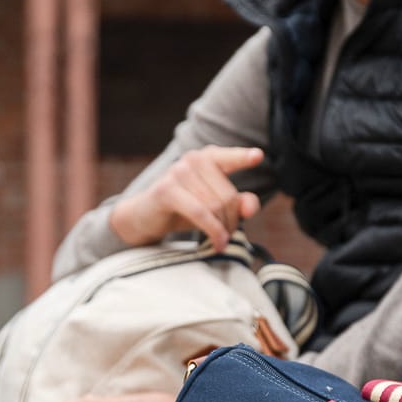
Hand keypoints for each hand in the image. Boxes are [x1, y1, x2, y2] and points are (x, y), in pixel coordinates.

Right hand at [109, 145, 263, 250]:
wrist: (143, 217)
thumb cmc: (182, 209)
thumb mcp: (214, 206)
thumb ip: (238, 203)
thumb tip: (250, 207)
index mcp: (208, 157)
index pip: (230, 158)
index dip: (243, 157)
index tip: (258, 157)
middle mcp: (193, 159)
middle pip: (228, 197)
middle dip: (232, 221)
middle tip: (227, 235)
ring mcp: (178, 172)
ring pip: (215, 206)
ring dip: (222, 229)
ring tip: (219, 239)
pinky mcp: (167, 190)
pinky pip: (200, 213)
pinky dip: (212, 231)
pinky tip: (217, 244)